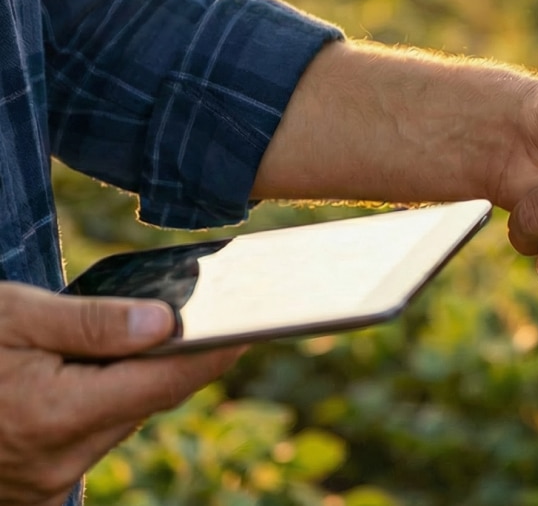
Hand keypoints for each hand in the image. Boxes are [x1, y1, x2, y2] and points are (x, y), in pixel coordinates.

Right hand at [0, 283, 241, 504]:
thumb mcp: (15, 316)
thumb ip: (91, 323)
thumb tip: (164, 323)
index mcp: (56, 414)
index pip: (166, 384)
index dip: (212, 354)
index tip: (247, 330)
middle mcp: (57, 461)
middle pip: (145, 403)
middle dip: (162, 362)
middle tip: (179, 320)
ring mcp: (45, 482)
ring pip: (117, 424)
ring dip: (122, 387)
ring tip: (113, 344)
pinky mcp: (33, 490)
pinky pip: (86, 444)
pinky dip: (91, 412)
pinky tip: (75, 382)